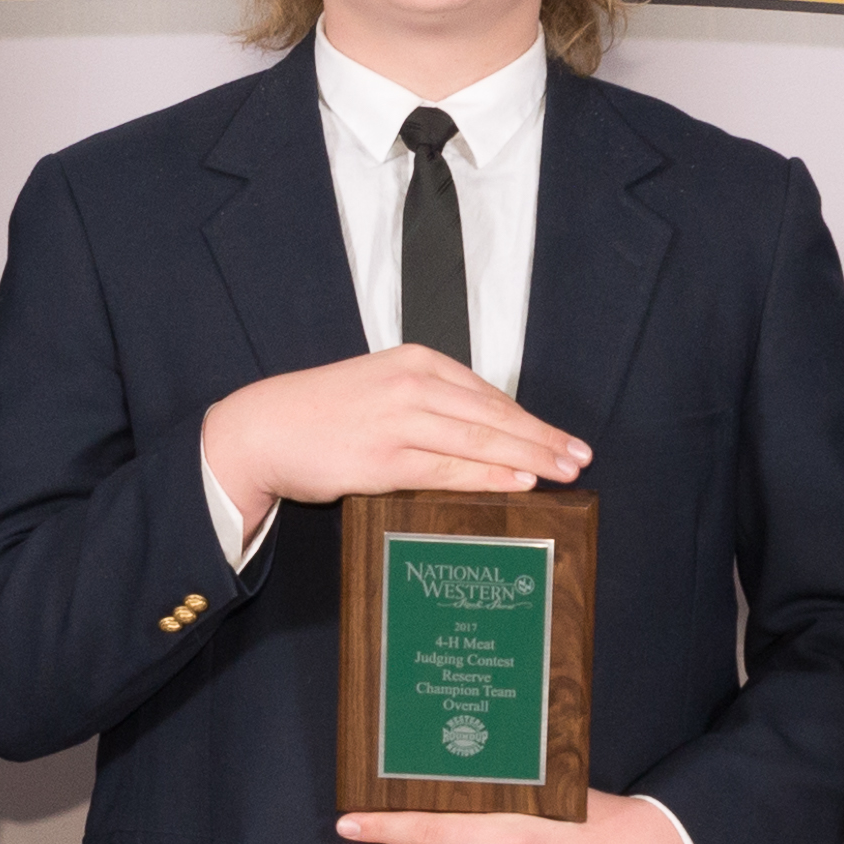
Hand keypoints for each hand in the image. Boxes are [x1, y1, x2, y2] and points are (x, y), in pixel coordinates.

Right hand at [200, 347, 586, 522]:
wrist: (263, 427)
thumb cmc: (322, 414)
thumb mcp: (382, 390)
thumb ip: (429, 405)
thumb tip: (480, 437)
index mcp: (416, 362)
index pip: (489, 395)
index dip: (532, 421)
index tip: (564, 439)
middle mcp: (412, 384)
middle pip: (494, 415)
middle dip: (543, 438)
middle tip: (580, 457)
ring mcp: (398, 420)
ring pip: (479, 440)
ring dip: (528, 457)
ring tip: (563, 471)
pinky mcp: (382, 457)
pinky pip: (447, 467)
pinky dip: (487, 474)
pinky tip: (518, 481)